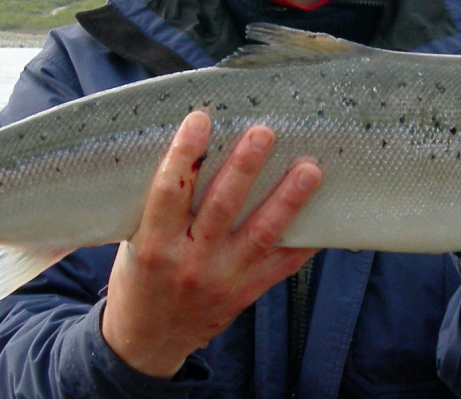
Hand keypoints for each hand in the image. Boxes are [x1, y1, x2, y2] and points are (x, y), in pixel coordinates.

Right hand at [101, 111, 321, 377]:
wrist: (147, 340)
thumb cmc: (139, 277)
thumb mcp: (135, 241)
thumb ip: (161, 207)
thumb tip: (195, 150)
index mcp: (154, 245)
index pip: (168, 192)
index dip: (185, 154)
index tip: (200, 119)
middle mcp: (189, 263)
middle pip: (221, 208)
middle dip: (244, 168)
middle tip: (264, 132)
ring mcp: (222, 280)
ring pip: (260, 234)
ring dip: (287, 200)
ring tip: (310, 170)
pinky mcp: (246, 293)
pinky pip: (282, 265)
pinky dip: (305, 241)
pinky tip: (325, 217)